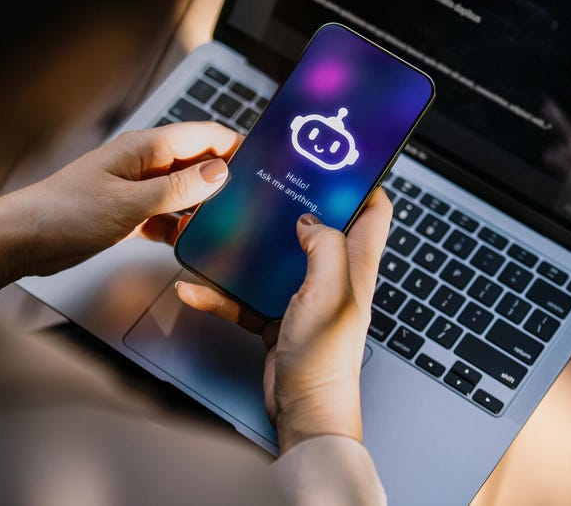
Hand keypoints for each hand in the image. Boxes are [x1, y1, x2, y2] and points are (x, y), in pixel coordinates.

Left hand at [0, 122, 240, 286]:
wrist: (23, 240)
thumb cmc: (64, 213)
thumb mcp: (131, 203)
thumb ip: (179, 189)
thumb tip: (221, 172)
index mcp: (146, 147)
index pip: (205, 135)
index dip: (236, 146)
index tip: (265, 163)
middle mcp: (144, 163)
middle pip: (198, 164)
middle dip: (225, 179)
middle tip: (255, 201)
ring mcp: (136, 189)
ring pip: (184, 193)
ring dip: (203, 207)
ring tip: (231, 224)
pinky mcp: (128, 214)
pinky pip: (166, 216)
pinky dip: (180, 227)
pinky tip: (193, 241)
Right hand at [175, 188, 390, 452]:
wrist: (305, 411)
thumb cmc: (327, 359)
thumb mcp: (330, 291)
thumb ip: (324, 246)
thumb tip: (307, 218)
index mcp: (356, 264)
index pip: (374, 210)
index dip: (361, 181)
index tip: (336, 158)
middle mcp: (332, 276)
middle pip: (317, 226)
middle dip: (293, 203)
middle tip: (267, 180)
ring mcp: (303, 296)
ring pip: (273, 257)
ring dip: (246, 247)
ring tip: (222, 228)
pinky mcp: (276, 316)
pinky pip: (244, 296)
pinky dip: (220, 292)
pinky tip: (196, 287)